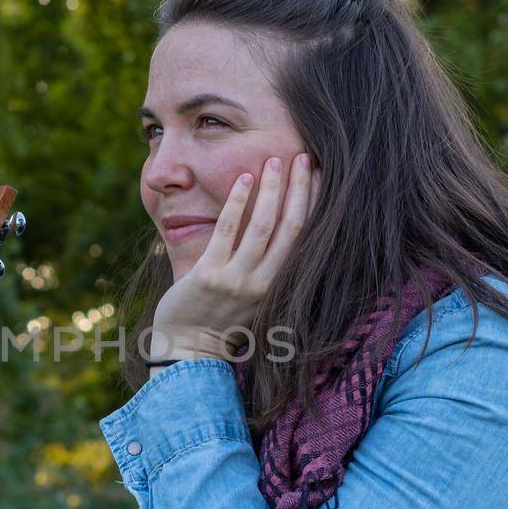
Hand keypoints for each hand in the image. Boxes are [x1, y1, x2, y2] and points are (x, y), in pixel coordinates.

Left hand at [150, 153, 321, 361]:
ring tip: (275, 161)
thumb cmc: (219, 321)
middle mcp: (264, 283)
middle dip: (299, 189)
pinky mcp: (210, 276)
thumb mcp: (254, 298)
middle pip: (291, 227)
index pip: (303, 237)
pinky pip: (227, 231)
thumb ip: (267, 270)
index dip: (313, 203)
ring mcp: (237, 280)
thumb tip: (277, 230)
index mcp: (278, 286)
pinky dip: (237, 201)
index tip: (319, 175)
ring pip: (262, 226)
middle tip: (303, 157)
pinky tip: (244, 178)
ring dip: (271, 189)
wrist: (188, 351)